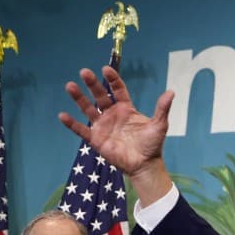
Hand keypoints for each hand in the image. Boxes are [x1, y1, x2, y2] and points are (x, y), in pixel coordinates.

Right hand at [59, 66, 176, 205]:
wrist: (144, 165)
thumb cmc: (152, 144)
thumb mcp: (159, 125)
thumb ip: (162, 108)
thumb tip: (171, 92)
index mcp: (126, 108)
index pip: (117, 90)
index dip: (112, 79)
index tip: (106, 69)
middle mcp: (112, 114)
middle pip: (100, 96)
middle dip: (92, 84)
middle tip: (84, 72)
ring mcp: (102, 126)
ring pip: (88, 109)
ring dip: (79, 98)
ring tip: (70, 86)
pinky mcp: (96, 139)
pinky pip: (81, 130)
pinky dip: (72, 124)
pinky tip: (62, 115)